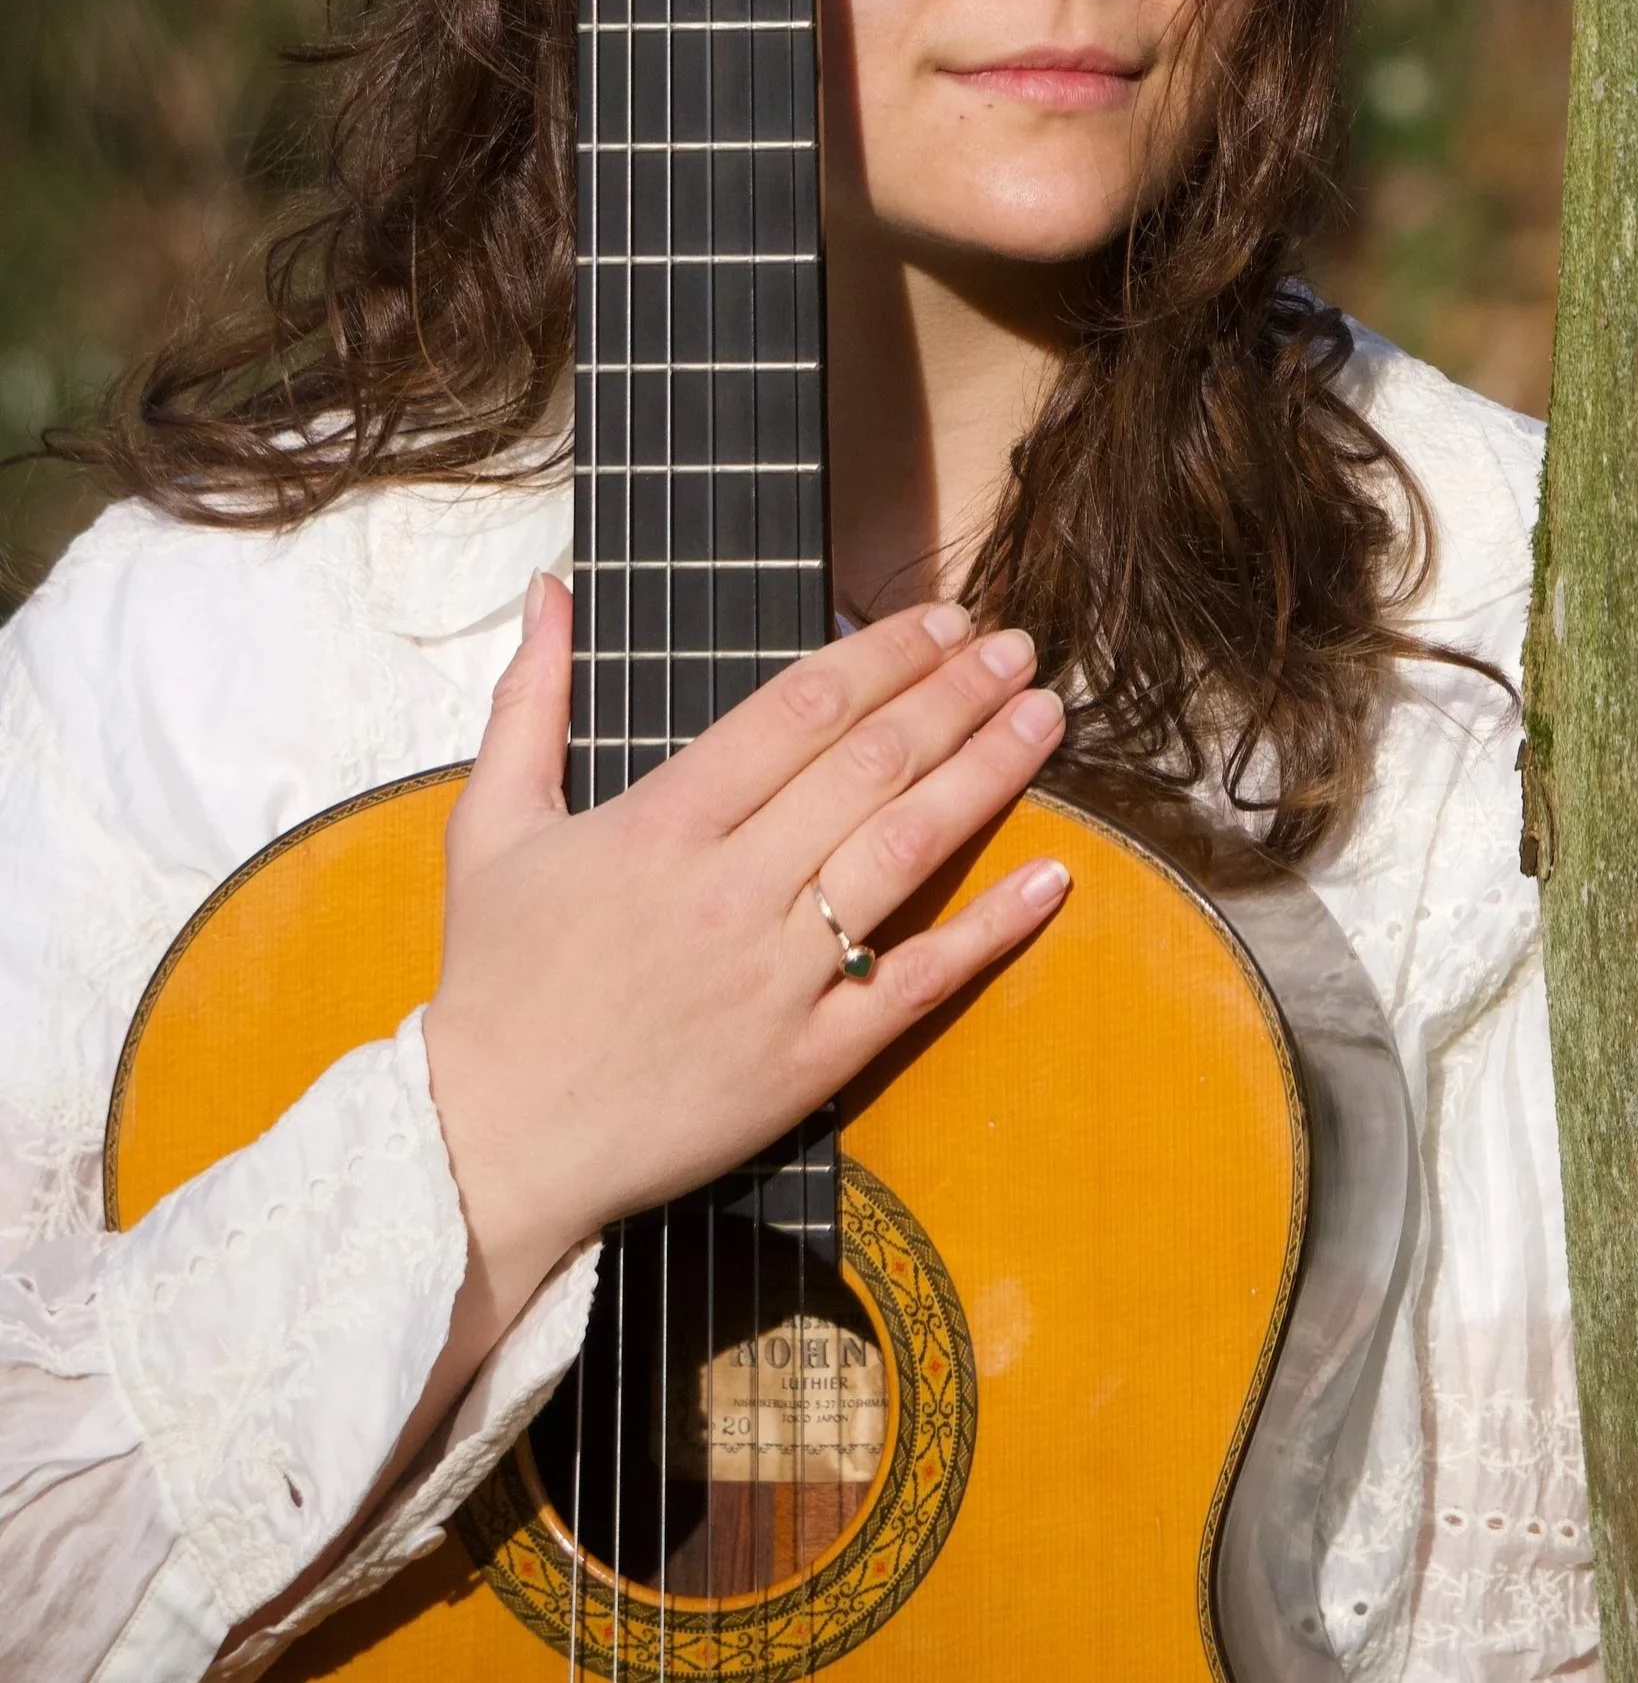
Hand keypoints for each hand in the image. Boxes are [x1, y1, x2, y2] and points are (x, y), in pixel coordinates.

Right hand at [422, 575, 1066, 1308]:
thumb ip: (529, 698)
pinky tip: (1051, 876)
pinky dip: (990, 928)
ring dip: (988, 773)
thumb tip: (550, 589)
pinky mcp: (808, 1060)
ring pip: (906, 851)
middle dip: (956, 693)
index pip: (801, 710)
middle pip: (871, 765)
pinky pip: (916, 982)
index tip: (944, 621)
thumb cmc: (493, 980)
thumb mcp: (490, 825)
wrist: (487, 1148)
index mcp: (662, 825)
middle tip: (1019, 647)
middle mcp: (730, 891)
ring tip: (1046, 714)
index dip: (885, 654)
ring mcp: (777, 978)